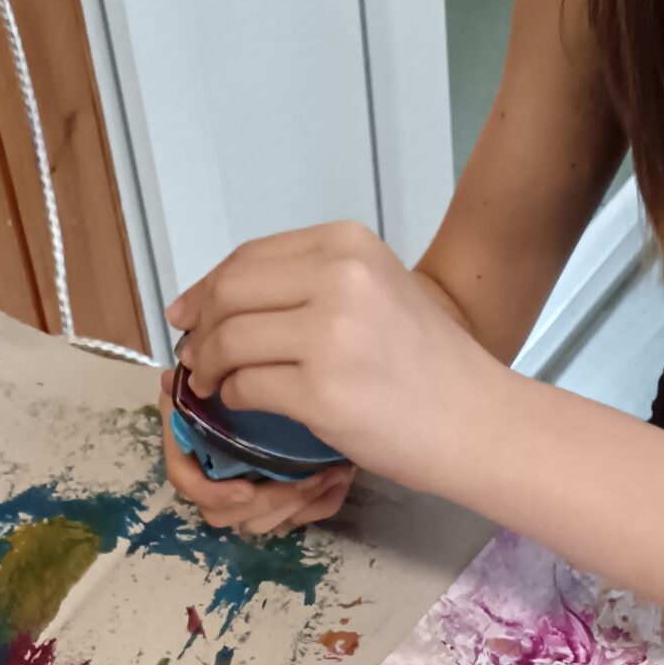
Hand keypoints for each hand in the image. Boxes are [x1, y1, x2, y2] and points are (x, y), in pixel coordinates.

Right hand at [158, 374, 353, 536]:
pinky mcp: (281, 497)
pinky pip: (297, 518)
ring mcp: (248, 490)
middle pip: (224, 514)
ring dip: (297, 506)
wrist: (296, 375)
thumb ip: (194, 376)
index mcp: (193, 443)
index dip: (213, 492)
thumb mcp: (220, 366)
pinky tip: (340, 480)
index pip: (186, 481)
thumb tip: (168, 380)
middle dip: (268, 503)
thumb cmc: (245, 370)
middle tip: (309, 480)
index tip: (245, 489)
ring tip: (331, 475)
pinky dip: (319, 505)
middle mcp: (215, 473)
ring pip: (260, 523)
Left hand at [166, 221, 500, 490]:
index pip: (249, 257)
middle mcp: (338, 277)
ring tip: (209, 381)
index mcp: (347, 244)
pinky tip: (240, 403)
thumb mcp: (376, 291)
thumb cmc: (429, 366)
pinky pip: (246, 386)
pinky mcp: (321, 391)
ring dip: (206, 364)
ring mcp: (329, 334)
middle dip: (199, 326)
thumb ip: (313, 283)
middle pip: (230, 292)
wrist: (476, 419)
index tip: (188, 311)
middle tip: (192, 353)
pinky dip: (232, 397)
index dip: (206, 287)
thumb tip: (229, 298)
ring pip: (229, 340)